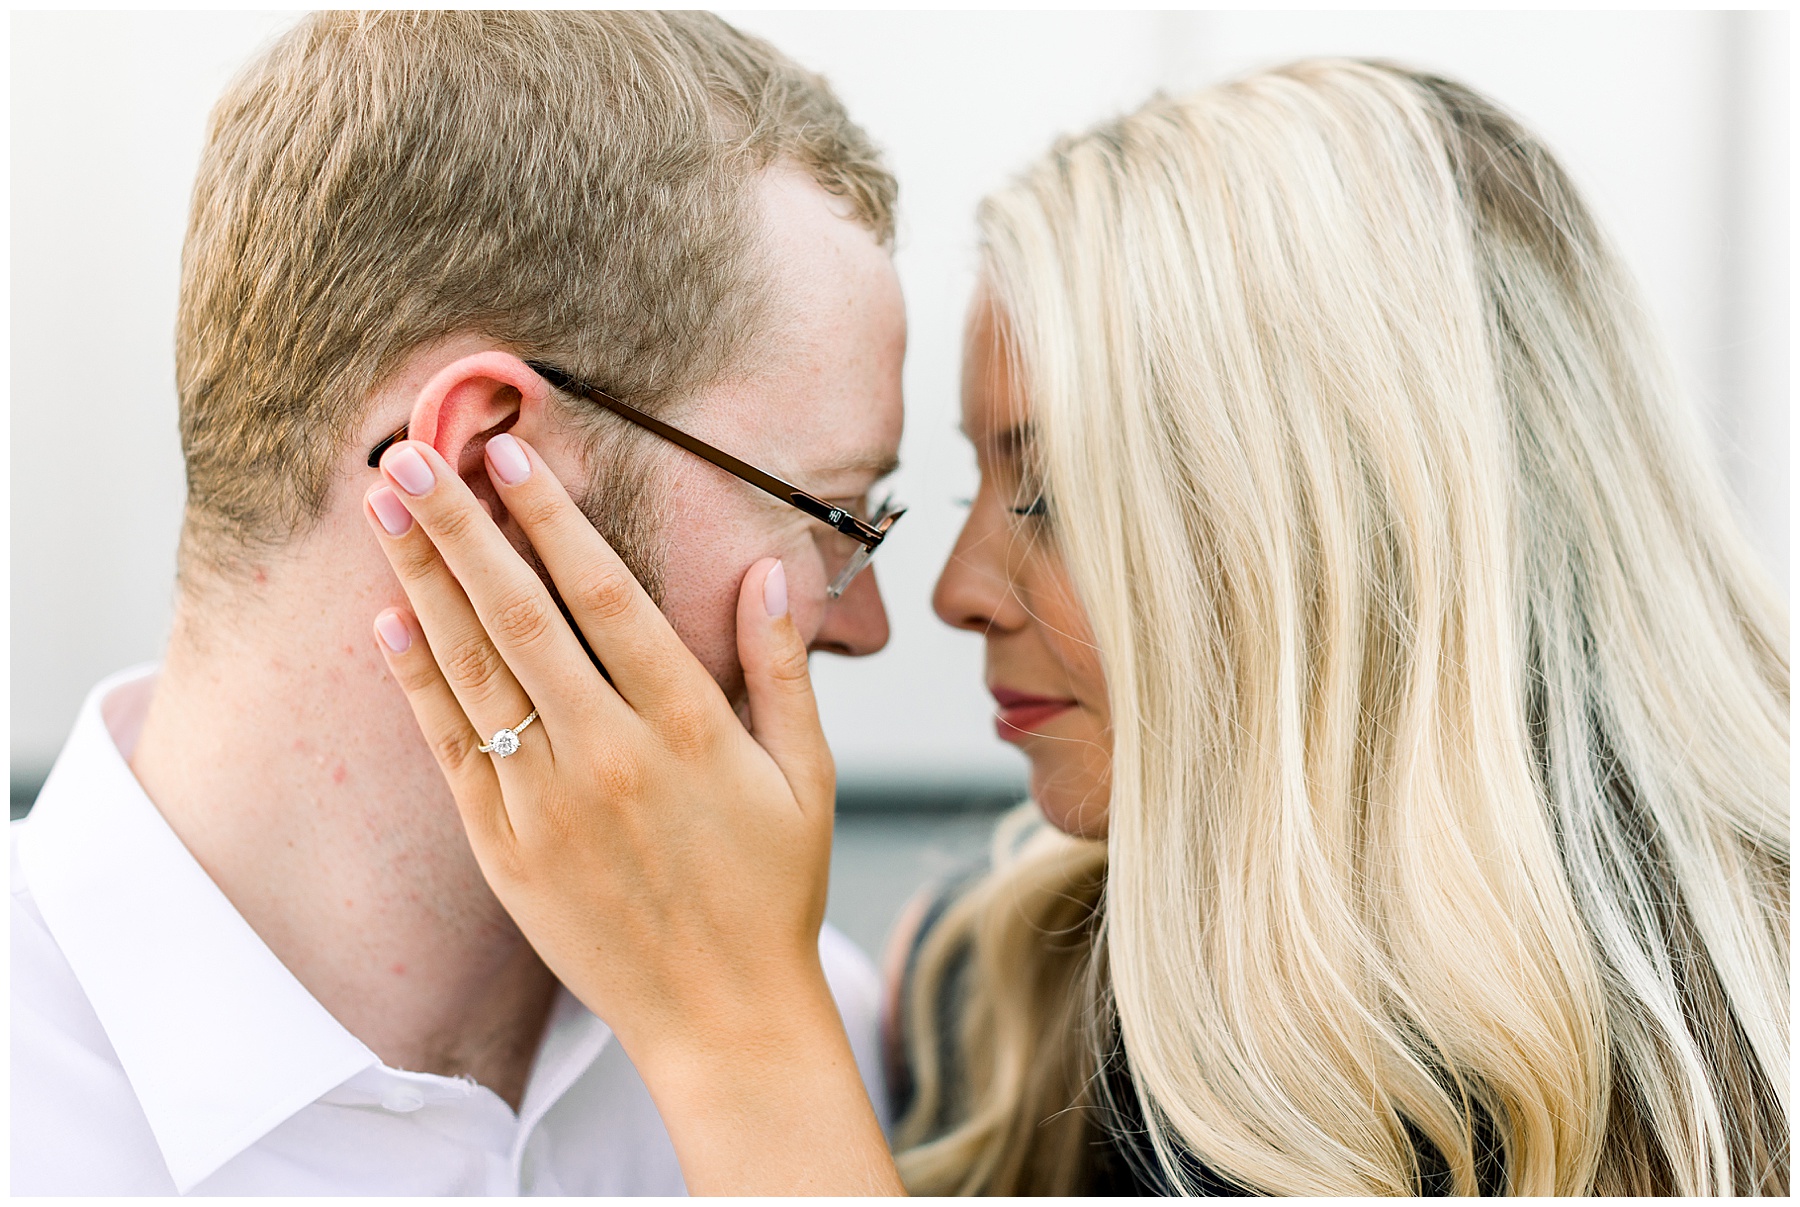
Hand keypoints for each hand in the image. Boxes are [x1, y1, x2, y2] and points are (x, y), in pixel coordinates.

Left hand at [362, 432, 901, 1193]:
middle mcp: (607, 755)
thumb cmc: (774, 891)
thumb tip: (765, 573)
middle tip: (409, 453)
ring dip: (423, 582)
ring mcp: (546, 804)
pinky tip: (390, 621)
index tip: (513, 454)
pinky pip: (451, 751)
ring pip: (474, 671)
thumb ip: (781, 669)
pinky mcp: (505, 851)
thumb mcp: (807, 776)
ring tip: (384, 509)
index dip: (554, 520)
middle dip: (460, 526)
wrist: (723, 1019)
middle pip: (519, 616)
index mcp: (687, 728)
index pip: (607, 597)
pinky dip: (418, 683)